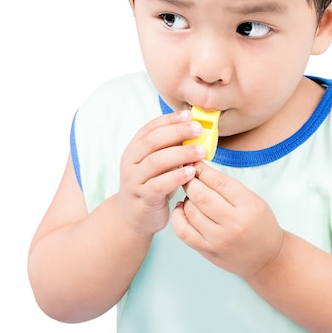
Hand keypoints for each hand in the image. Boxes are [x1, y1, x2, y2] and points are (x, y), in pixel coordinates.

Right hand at [117, 110, 207, 235]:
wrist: (134, 217)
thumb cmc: (152, 185)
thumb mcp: (158, 164)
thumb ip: (170, 148)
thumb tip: (194, 130)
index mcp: (134, 149)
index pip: (150, 128)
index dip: (170, 120)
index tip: (189, 115)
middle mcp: (131, 161)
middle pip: (153, 141)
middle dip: (177, 132)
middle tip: (198, 129)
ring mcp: (134, 180)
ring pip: (156, 161)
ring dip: (181, 154)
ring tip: (200, 151)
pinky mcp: (142, 198)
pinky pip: (158, 185)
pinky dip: (176, 177)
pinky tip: (191, 172)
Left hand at [171, 161, 283, 277]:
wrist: (267, 258)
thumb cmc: (260, 225)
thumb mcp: (252, 199)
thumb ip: (227, 186)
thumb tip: (199, 169)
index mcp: (247, 205)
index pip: (217, 181)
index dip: (202, 169)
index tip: (194, 162)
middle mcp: (233, 223)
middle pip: (201, 195)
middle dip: (190, 181)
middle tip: (187, 176)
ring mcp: (218, 239)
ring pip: (190, 211)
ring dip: (186, 198)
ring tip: (191, 194)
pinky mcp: (207, 251)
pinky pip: (183, 231)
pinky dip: (178, 216)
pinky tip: (182, 208)